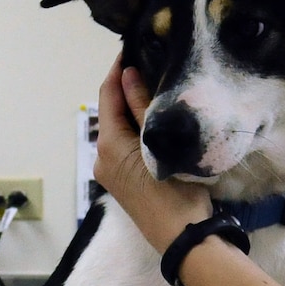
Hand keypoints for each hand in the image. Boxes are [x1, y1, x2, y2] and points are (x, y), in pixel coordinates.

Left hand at [94, 53, 210, 251]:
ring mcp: (109, 170)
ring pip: (118, 128)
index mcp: (108, 144)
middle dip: (124, 87)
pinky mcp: (121, 180)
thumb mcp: (159, 143)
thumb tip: (128, 74)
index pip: (106, 95)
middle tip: (147, 62)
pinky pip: (123, 144)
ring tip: (154, 84)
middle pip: (110, 111)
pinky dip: (134, 127)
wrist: (183, 237)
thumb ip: (142, 107)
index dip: (116, 70)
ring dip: (131, 107)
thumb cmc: (175, 191)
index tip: (130, 48)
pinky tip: (154, 118)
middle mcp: (101, 156)